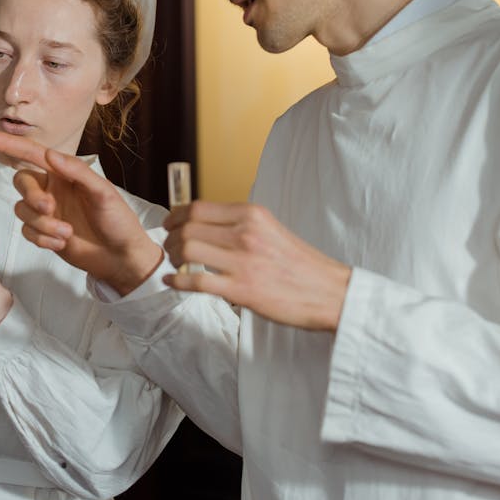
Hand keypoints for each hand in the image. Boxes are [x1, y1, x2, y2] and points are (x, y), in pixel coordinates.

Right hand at [0, 130, 163, 294]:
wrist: (120, 256)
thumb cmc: (118, 220)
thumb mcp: (103, 192)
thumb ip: (77, 171)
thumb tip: (50, 154)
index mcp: (65, 172)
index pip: (31, 153)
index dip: (7, 144)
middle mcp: (52, 188)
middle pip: (21, 182)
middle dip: (32, 196)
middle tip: (49, 208)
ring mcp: (47, 211)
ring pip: (22, 210)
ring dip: (41, 224)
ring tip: (66, 233)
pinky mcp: (43, 233)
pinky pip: (27, 232)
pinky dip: (42, 239)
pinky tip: (63, 243)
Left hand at [163, 200, 351, 331]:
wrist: (330, 292)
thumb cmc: (299, 263)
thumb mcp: (270, 229)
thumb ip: (239, 224)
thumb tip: (203, 223)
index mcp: (251, 214)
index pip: (198, 207)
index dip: (175, 216)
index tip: (169, 224)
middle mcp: (246, 233)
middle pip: (188, 228)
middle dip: (171, 239)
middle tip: (170, 248)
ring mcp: (243, 262)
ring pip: (188, 251)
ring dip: (174, 259)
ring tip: (175, 265)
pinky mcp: (242, 290)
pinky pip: (197, 283)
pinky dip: (177, 282)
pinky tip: (172, 283)